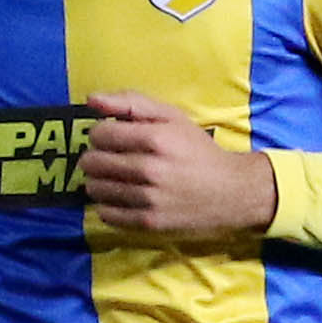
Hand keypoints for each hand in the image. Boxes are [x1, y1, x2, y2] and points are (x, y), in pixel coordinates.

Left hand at [82, 92, 277, 237]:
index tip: (110, 137)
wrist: (230, 191)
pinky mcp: (149, 222)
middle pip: (92, 162)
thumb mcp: (172, 116)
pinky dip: (107, 205)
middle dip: (95, 157)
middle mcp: (150, 169)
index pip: (100, 134)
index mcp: (156, 138)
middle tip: (109, 158)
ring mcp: (149, 199)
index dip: (99, 133)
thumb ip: (131, 103)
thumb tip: (91, 100)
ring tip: (114, 177)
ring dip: (98, 181)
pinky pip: (106, 214)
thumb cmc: (198, 150)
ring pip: (95, 189)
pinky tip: (120, 197)